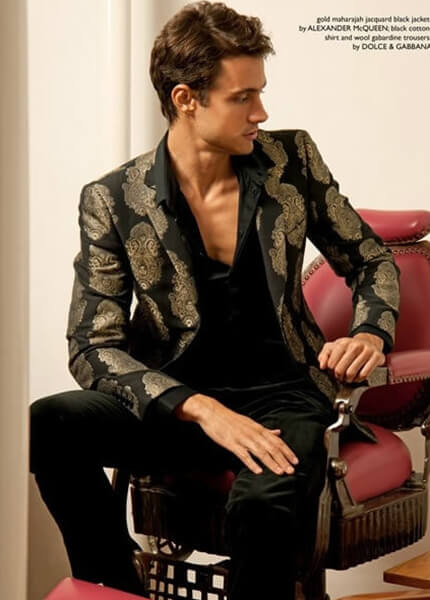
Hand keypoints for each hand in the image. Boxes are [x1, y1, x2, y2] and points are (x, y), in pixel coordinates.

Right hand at [175, 394, 297, 475]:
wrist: (212, 413)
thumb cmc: (231, 419)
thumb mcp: (250, 423)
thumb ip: (265, 430)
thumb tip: (279, 432)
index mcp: (258, 428)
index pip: (277, 441)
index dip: (287, 451)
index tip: (295, 461)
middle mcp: (253, 433)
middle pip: (271, 448)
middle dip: (283, 460)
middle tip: (292, 471)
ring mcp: (243, 438)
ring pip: (260, 452)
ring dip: (271, 463)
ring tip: (280, 472)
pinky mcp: (232, 443)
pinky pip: (243, 455)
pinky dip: (252, 463)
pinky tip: (258, 471)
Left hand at [318, 333, 384, 382]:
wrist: (369, 342)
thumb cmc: (350, 347)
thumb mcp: (335, 347)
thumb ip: (325, 355)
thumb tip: (322, 365)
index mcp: (343, 343)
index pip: (331, 363)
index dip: (330, 371)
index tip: (332, 373)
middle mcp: (355, 346)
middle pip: (340, 369)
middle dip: (339, 377)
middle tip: (340, 378)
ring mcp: (367, 351)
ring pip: (352, 373)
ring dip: (348, 379)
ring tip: (348, 379)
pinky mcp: (377, 356)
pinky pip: (365, 374)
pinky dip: (359, 379)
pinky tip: (357, 378)